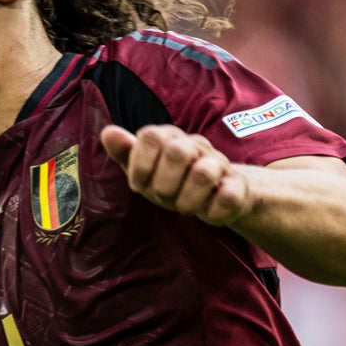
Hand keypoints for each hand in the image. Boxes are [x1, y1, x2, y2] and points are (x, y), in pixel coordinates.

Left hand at [99, 124, 254, 225]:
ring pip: (203, 173)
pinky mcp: (238, 185)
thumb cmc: (171, 180)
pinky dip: (211, 213)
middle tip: (164, 197)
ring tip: (185, 207)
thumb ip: (125, 151)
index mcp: (169, 137)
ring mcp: (219, 163)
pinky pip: (227, 198)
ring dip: (186, 200)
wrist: (216, 194)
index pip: (151, 137)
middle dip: (164, 185)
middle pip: (178, 152)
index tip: (140, 184)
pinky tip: (207, 212)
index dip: (141, 166)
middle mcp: (195, 144)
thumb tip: (107, 132)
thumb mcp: (143, 168)